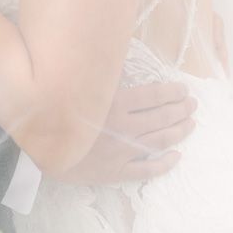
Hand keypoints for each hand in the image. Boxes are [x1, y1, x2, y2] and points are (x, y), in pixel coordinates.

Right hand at [51, 82, 196, 183]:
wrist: (39, 150)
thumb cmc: (58, 112)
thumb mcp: (79, 87)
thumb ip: (102, 75)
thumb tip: (118, 59)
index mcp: (115, 104)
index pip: (153, 96)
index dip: (171, 93)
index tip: (184, 90)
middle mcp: (123, 127)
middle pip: (160, 118)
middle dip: (180, 110)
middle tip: (193, 105)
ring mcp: (122, 152)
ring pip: (158, 141)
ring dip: (178, 132)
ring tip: (191, 124)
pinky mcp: (116, 172)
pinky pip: (145, 169)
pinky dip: (163, 164)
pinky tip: (176, 156)